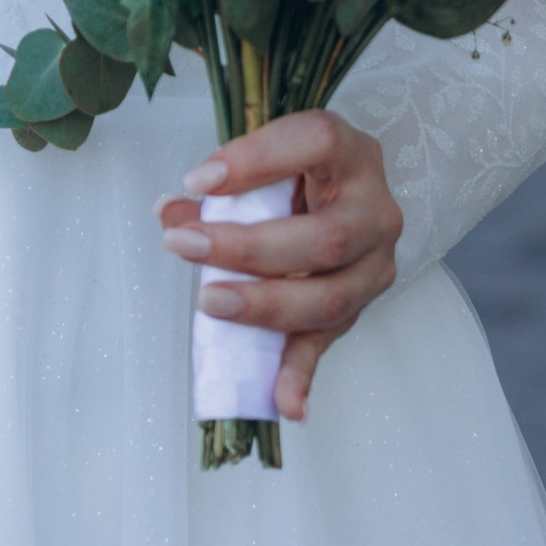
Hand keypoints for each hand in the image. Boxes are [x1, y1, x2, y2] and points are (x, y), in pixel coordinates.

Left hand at [156, 110, 403, 422]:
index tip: (198, 180)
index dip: (257, 161)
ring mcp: (375, 263)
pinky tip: (284, 402)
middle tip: (185, 246)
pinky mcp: (361, 306)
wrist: (343, 195)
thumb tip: (170, 213)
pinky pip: (330, 344)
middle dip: (249, 249)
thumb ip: (219, 189)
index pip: (315, 143)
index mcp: (348, 154)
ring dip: (267, 307)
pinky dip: (302, 374)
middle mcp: (374, 209)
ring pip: (331, 297)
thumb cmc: (298, 175)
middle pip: (324, 237)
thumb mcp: (263, 167)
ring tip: (211, 304)